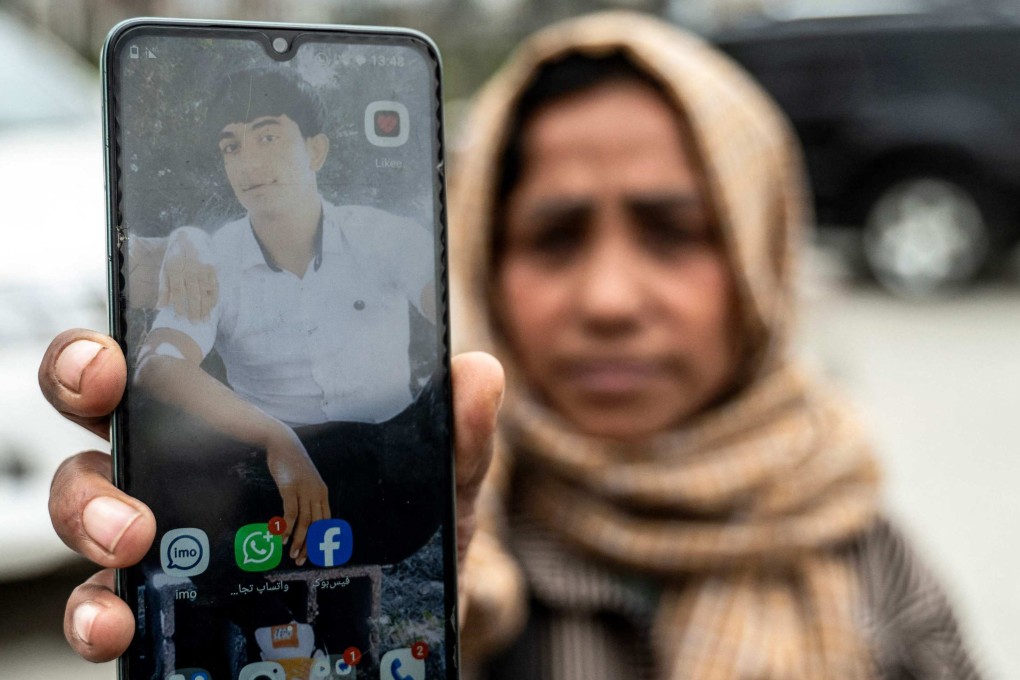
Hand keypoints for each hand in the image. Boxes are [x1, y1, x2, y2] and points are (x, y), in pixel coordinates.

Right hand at [40, 328, 502, 661]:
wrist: (401, 635)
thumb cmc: (406, 547)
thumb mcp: (436, 493)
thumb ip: (456, 437)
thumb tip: (477, 373)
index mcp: (244, 421)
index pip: (162, 363)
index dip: (113, 352)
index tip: (113, 362)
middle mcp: (191, 468)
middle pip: (101, 424)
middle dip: (89, 424)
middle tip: (132, 451)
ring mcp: (170, 536)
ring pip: (88, 506)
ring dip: (90, 516)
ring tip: (133, 542)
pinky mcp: (168, 601)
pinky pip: (105, 600)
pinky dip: (98, 610)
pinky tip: (121, 620)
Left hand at [157, 228, 218, 320]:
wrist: (190, 237)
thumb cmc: (175, 258)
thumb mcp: (165, 270)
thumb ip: (163, 289)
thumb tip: (160, 307)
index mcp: (175, 269)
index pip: (178, 291)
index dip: (180, 305)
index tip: (180, 318)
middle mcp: (190, 269)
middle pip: (194, 294)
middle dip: (195, 310)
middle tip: (195, 324)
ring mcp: (203, 268)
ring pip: (206, 292)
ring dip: (206, 307)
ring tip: (205, 320)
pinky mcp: (213, 268)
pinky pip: (215, 286)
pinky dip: (214, 298)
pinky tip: (212, 308)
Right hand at [263, 424, 329, 565]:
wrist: (283, 443)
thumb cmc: (292, 464)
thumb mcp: (305, 481)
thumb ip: (307, 497)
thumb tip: (302, 517)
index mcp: (322, 493)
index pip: (325, 522)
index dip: (320, 540)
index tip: (313, 555)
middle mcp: (317, 493)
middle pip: (317, 525)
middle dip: (310, 545)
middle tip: (300, 560)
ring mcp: (304, 490)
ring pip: (305, 521)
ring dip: (298, 540)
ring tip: (291, 553)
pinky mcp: (290, 487)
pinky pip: (291, 511)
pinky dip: (287, 526)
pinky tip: (282, 537)